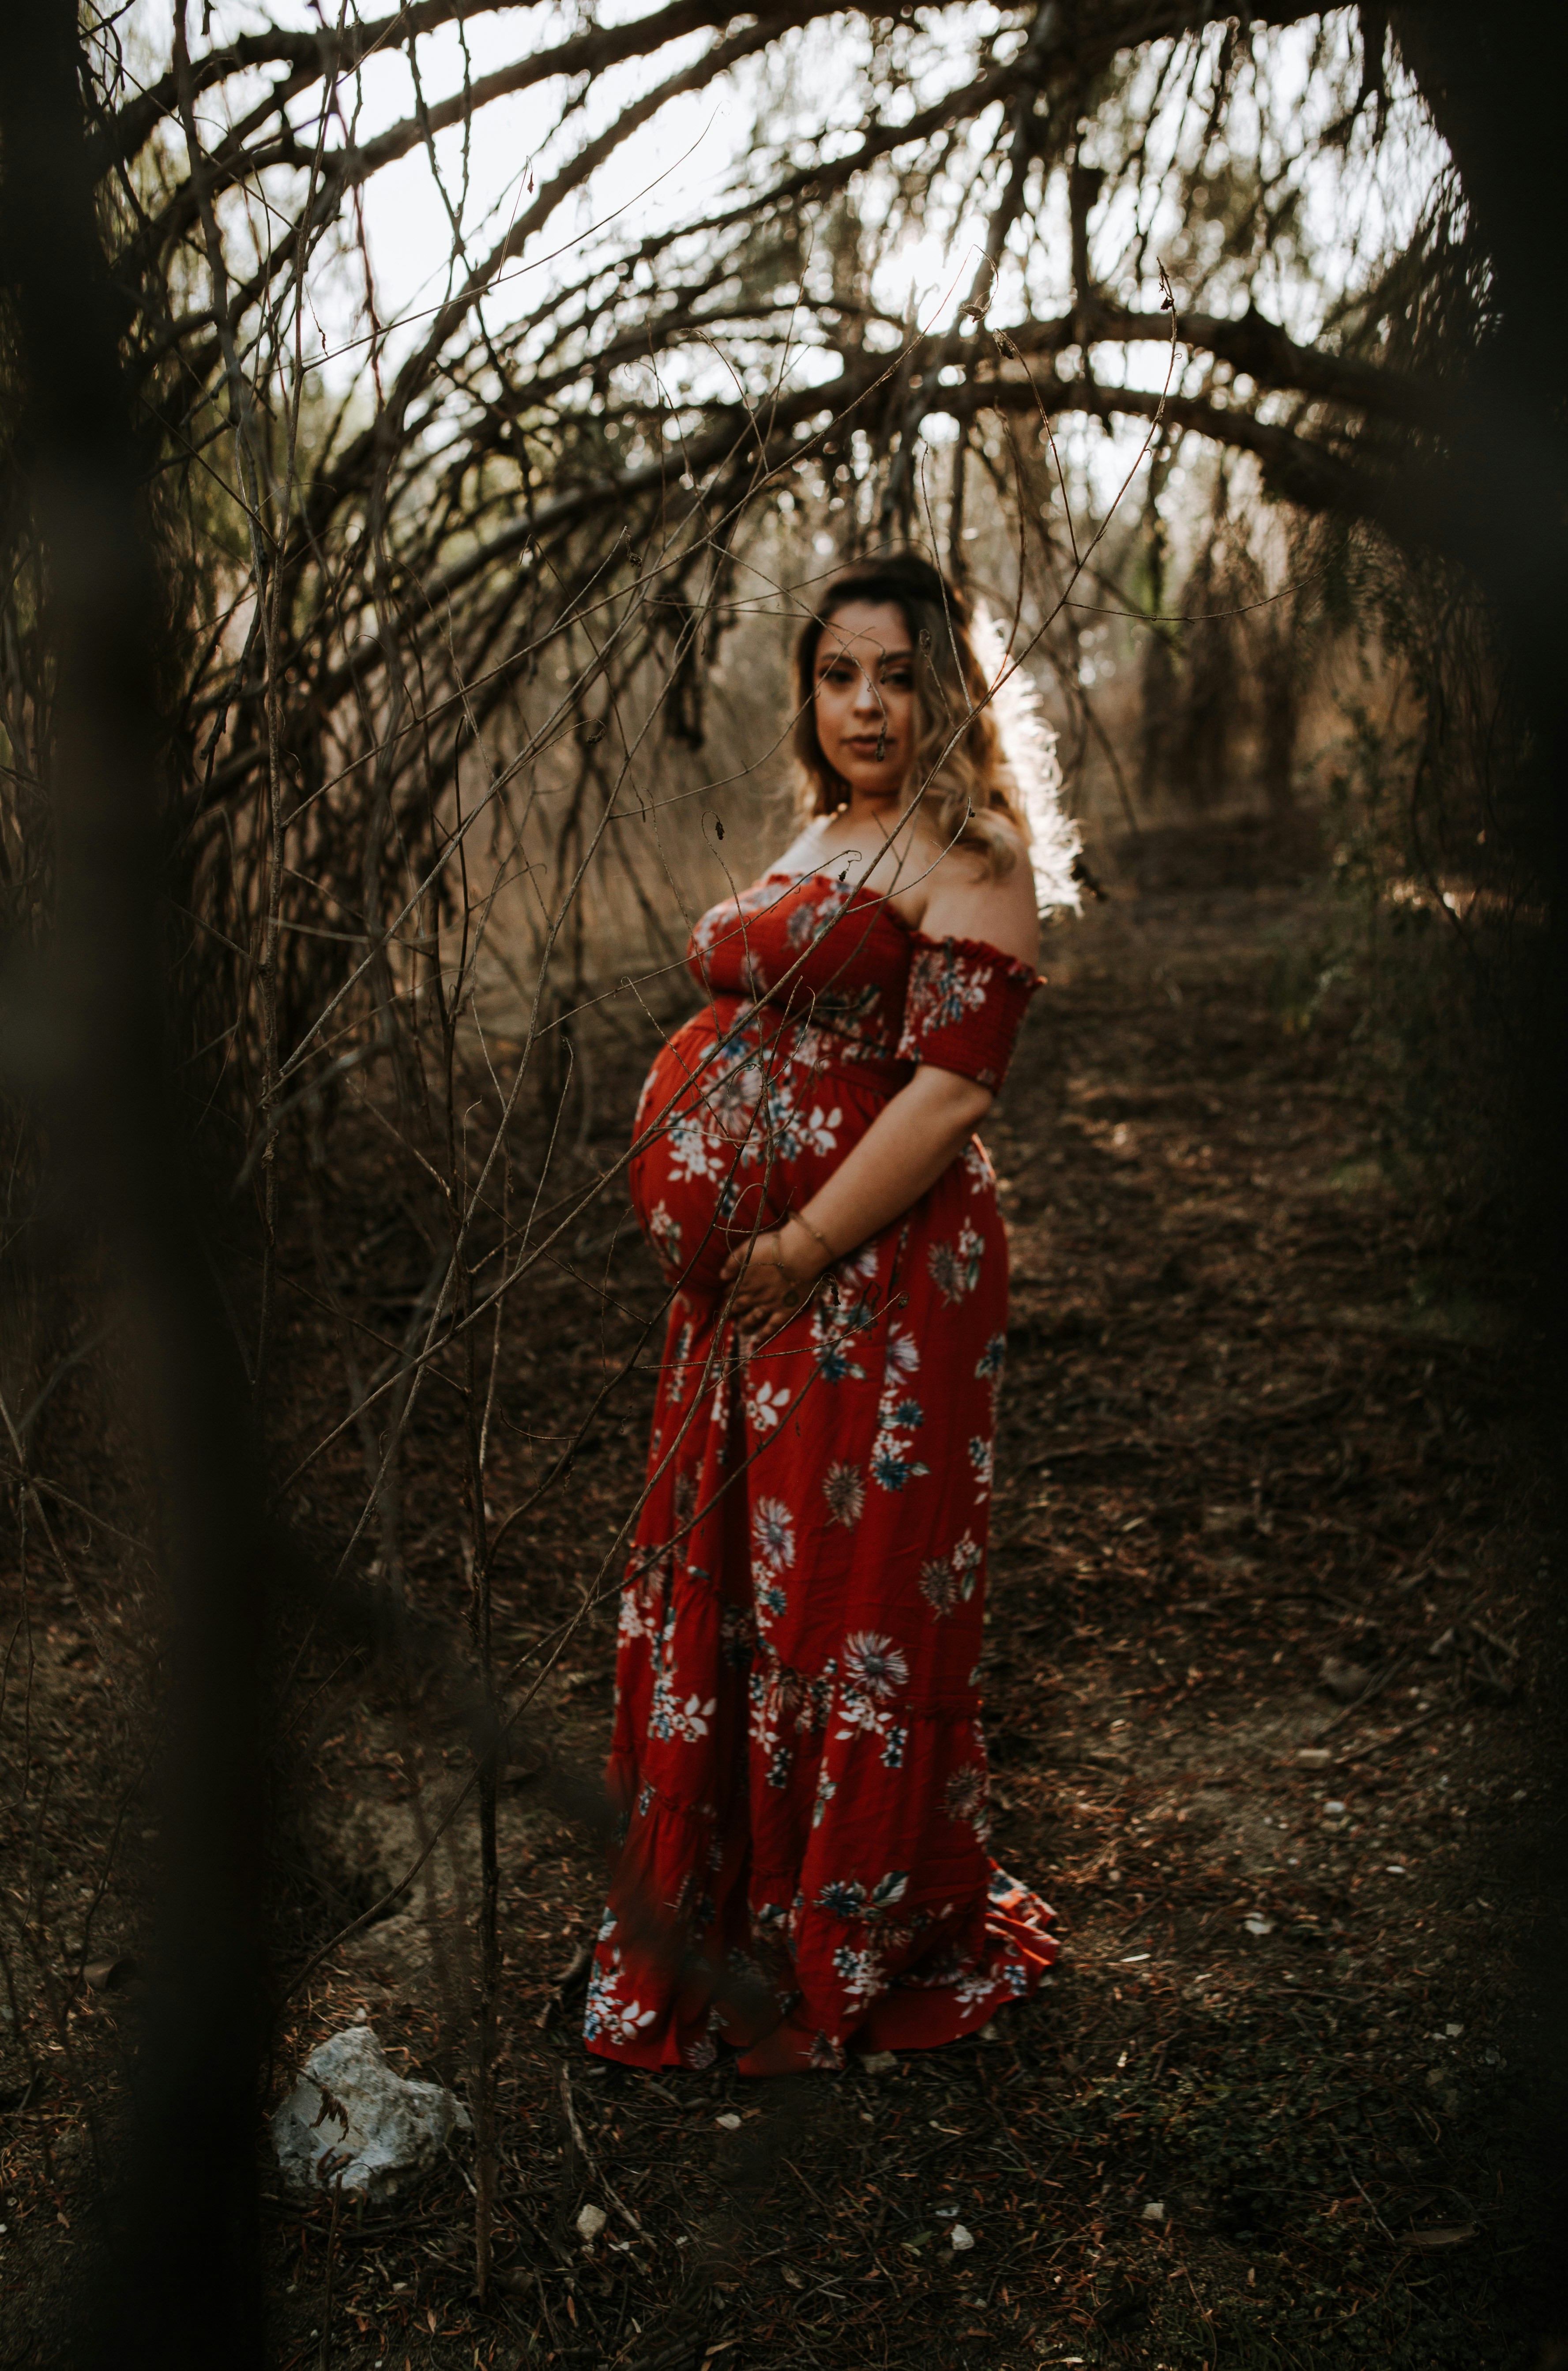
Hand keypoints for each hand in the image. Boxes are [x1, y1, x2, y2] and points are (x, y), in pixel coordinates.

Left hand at [720, 1217, 830, 1331]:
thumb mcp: (747, 1248)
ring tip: (740, 1329)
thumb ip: (732, 1262)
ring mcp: (768, 1305)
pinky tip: (756, 1341)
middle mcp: (753, 1295)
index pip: (731, 1290)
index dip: (728, 1293)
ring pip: (751, 1318)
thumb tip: (721, 1276)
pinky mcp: (784, 1311)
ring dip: (744, 1324)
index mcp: (744, 1279)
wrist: (798, 1256)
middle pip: (738, 1305)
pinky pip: (771, 1327)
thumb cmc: (773, 1247)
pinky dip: (763, 1335)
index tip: (726, 1296)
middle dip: (731, 1311)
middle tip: (728, 1315)